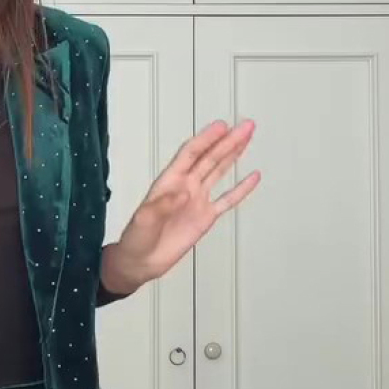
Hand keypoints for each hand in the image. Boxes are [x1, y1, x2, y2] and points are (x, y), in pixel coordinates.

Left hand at [100, 119, 260, 295]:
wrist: (140, 263)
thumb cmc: (136, 239)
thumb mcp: (143, 220)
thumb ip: (162, 205)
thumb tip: (183, 192)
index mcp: (169, 182)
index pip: (190, 154)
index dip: (206, 139)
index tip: (222, 126)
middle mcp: (185, 187)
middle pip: (209, 158)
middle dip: (227, 141)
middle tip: (245, 125)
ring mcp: (197, 201)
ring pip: (219, 171)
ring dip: (233, 154)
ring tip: (248, 137)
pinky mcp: (205, 218)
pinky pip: (227, 201)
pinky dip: (240, 189)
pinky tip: (253, 177)